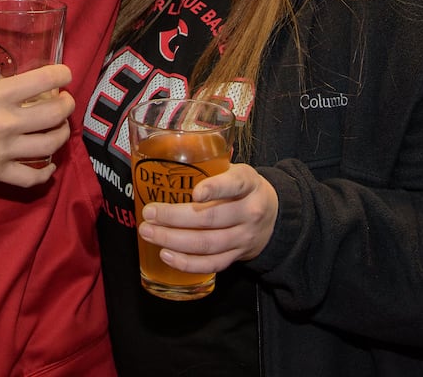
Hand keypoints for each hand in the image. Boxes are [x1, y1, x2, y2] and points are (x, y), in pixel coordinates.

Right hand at [0, 64, 73, 187]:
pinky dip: (45, 172)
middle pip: (54, 114)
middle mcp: (3, 122)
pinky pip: (30, 178)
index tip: (64, 73)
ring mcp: (0, 150)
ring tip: (58, 127)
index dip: (62, 74)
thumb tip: (4, 70)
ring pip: (49, 145)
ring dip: (61, 134)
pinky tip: (48, 162)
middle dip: (67, 104)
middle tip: (64, 100)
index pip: (43, 81)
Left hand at [138, 164, 277, 273]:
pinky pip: (211, 264)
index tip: (194, 193)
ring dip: (174, 240)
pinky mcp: (237, 256)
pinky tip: (166, 255)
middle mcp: (249, 211)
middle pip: (211, 217)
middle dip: (175, 217)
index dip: (214, 189)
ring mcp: (244, 237)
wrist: (274, 216)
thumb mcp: (235, 170)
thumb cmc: (242, 188)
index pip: (234, 184)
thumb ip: (210, 166)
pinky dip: (187, 263)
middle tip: (149, 213)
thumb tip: (164, 159)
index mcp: (248, 183)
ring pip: (207, 243)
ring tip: (149, 233)